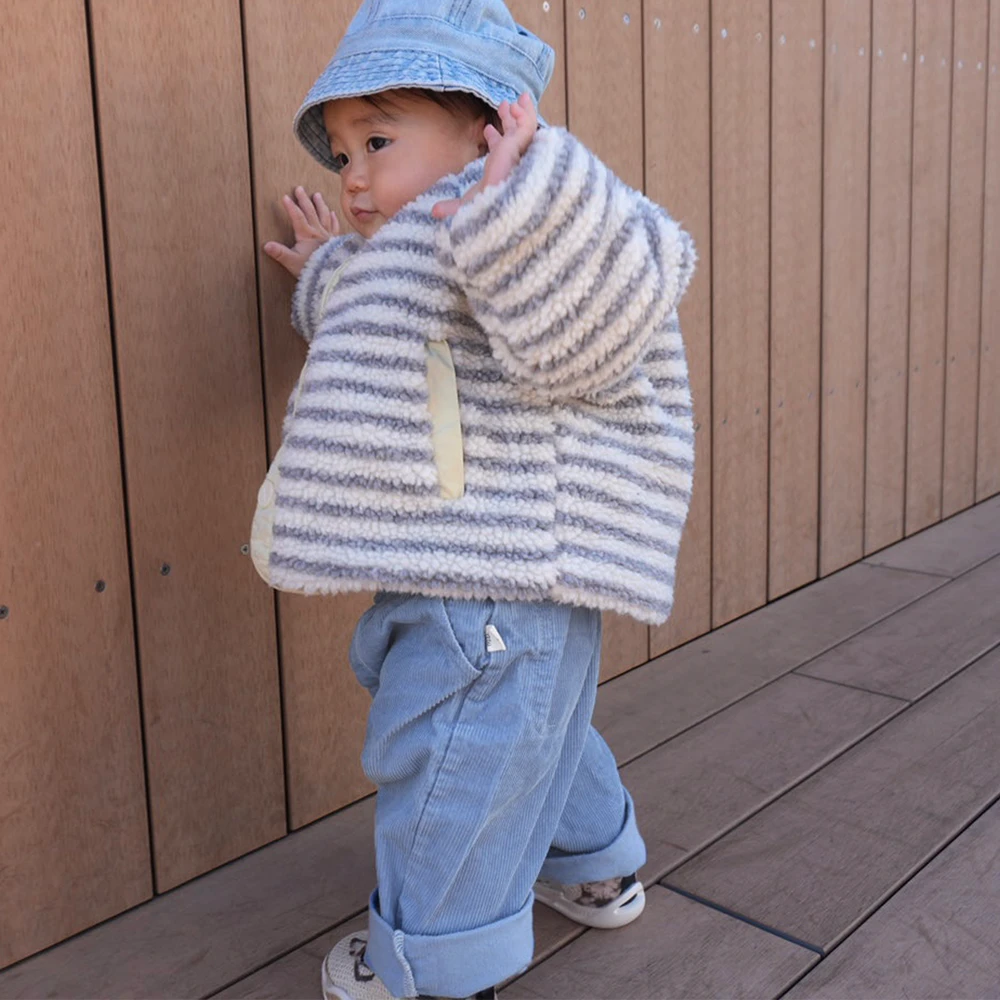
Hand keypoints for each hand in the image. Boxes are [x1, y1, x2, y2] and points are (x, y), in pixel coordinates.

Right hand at [263, 186, 338, 277]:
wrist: (334, 276)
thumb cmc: (313, 270)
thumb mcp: (292, 262)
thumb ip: (280, 253)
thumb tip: (266, 245)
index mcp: (306, 235)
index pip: (297, 216)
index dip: (291, 206)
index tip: (285, 197)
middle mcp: (318, 232)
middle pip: (310, 212)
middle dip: (304, 199)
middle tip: (300, 188)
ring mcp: (329, 236)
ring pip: (324, 216)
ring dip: (320, 205)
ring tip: (317, 195)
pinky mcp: (337, 243)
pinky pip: (335, 227)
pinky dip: (334, 219)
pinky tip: (333, 213)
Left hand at [432, 93, 538, 218]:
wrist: (501, 203)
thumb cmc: (488, 207)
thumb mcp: (468, 204)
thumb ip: (452, 207)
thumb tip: (434, 212)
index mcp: (501, 170)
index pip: (500, 150)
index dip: (495, 139)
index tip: (487, 129)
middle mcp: (511, 159)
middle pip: (512, 135)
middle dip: (508, 120)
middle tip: (504, 105)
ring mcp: (518, 151)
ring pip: (524, 128)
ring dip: (521, 112)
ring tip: (519, 98)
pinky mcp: (520, 144)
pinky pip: (527, 125)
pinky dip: (525, 114)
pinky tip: (516, 104)